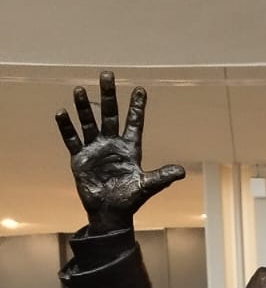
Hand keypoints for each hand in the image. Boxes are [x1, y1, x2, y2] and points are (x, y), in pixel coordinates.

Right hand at [55, 72, 185, 232]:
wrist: (109, 213)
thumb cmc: (130, 200)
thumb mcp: (147, 186)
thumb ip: (162, 177)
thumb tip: (182, 172)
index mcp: (129, 148)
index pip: (133, 122)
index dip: (136, 107)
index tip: (140, 89)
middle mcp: (112, 144)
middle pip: (110, 114)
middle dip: (108, 95)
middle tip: (106, 74)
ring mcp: (95, 149)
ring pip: (89, 122)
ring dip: (84, 107)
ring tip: (79, 89)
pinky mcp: (80, 158)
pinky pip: (72, 139)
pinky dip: (66, 127)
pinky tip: (61, 113)